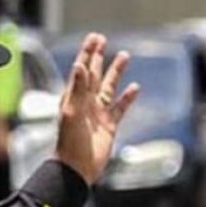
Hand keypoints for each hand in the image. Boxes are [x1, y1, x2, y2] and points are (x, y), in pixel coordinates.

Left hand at [54, 33, 138, 184]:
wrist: (77, 168)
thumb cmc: (70, 142)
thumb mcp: (72, 112)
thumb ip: (77, 89)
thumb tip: (79, 65)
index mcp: (74, 97)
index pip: (82, 69)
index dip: (87, 53)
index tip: (94, 38)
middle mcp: (86, 102)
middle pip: (94, 74)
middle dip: (98, 56)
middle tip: (103, 40)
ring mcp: (98, 113)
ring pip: (109, 87)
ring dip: (116, 72)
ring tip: (124, 56)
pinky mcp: (109, 125)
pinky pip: (120, 107)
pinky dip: (128, 97)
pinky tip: (135, 88)